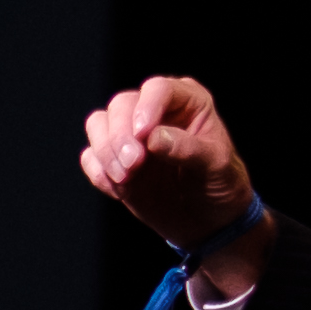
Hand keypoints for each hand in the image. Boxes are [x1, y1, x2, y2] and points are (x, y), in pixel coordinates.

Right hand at [76, 75, 267, 277]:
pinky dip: (99, 173)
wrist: (208, 219)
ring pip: (99, 124)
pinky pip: (90, 157)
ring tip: (126, 179)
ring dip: (106, 152)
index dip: (146, 108)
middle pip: (121, 105)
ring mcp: (130, 134)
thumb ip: (188, 149)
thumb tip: (154, 138)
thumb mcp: (217, 165)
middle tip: (133, 166)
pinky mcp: (113, 159)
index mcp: (186, 100)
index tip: (142, 135)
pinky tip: (120, 191)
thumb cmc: (220, 183)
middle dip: (120, 136)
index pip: (158, 89)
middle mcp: (154, 110)